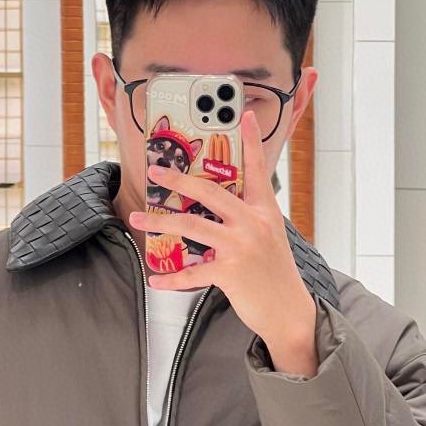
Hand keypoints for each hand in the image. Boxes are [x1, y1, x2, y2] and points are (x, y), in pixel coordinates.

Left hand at [127, 108, 317, 368]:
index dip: (250, 141)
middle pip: (209, 191)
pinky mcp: (230, 272)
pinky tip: (155, 279)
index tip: (242, 114)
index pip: (257, 169)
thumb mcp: (270, 237)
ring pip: (191, 227)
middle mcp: (253, 223)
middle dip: (178, 180)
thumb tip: (223, 205)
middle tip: (155, 172)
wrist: (289, 311)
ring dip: (159, 223)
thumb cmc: (274, 274)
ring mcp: (241, 247)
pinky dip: (171, 278)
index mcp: (265, 210)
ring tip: (137, 220)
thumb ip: (249, 217)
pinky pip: (192, 273)